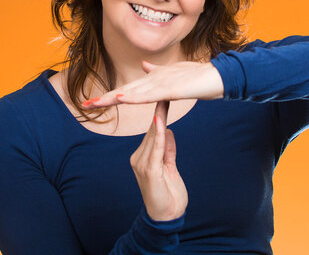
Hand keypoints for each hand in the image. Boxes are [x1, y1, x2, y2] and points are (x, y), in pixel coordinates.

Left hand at [83, 61, 223, 108]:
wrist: (218, 76)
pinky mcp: (171, 88)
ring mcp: (162, 83)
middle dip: (105, 98)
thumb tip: (145, 66)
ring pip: (134, 92)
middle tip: (85, 105)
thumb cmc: (198, 77)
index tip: (93, 103)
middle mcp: (154, 79)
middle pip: (125, 90)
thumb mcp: (174, 75)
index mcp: (154, 79)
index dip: (110, 96)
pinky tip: (122, 99)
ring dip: (115, 98)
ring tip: (97, 103)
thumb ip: (158, 71)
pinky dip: (135, 97)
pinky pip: (150, 94)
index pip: (128, 89)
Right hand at [130, 100, 187, 220]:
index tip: (163, 97)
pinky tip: (161, 121)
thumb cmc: (169, 195)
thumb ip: (168, 150)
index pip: (153, 132)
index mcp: (142, 157)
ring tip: (165, 98)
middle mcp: (138, 158)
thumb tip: (168, 131)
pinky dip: (159, 134)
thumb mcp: (170, 168)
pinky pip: (156, 148)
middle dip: (160, 111)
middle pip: (152, 131)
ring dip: (161, 118)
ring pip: (154, 136)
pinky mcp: (148, 170)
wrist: (167, 218)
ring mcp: (141, 164)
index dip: (159, 115)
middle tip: (166, 89)